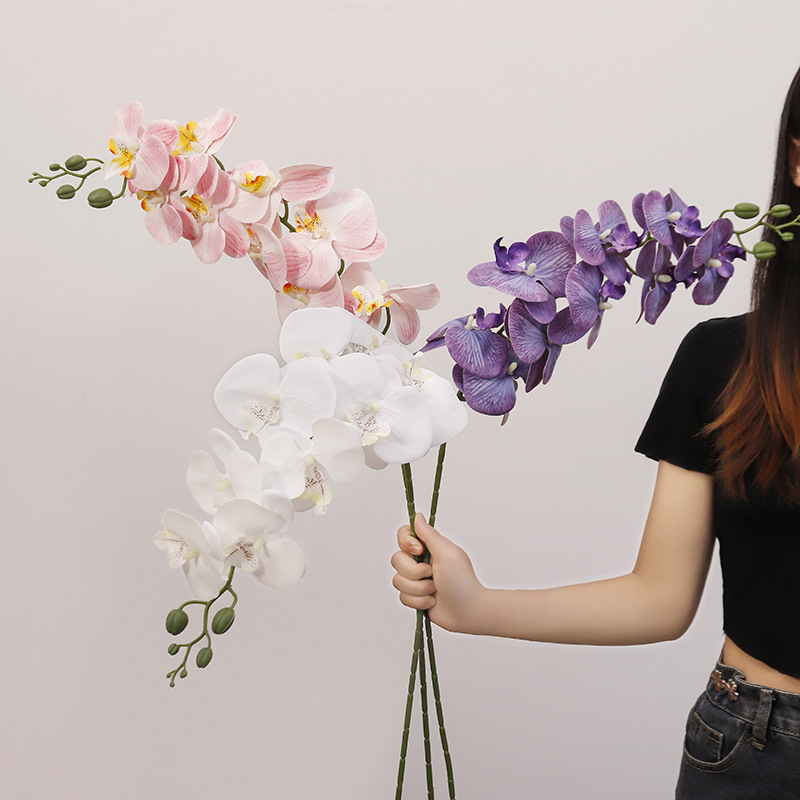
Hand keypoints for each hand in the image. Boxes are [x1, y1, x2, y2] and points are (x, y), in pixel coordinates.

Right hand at [391, 513, 486, 633]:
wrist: (468, 612)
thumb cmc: (462, 582)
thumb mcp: (447, 553)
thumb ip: (429, 535)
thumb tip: (417, 516)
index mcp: (429, 547)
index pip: (404, 535)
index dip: (406, 543)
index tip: (419, 551)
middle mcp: (420, 561)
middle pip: (397, 559)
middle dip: (415, 572)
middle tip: (433, 575)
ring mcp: (416, 579)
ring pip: (398, 580)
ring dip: (419, 589)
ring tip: (435, 590)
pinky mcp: (414, 596)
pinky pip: (403, 597)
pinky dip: (419, 601)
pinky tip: (433, 601)